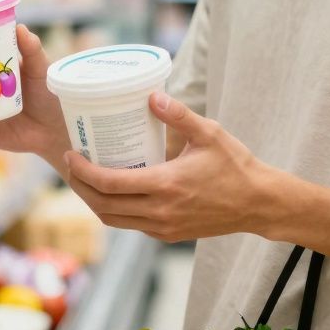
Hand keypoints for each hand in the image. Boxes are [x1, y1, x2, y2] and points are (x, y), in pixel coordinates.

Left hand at [63, 92, 278, 242]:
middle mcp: (159, 211)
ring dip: (94, 202)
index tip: (72, 155)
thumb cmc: (235, 166)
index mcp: (165, 185)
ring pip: (114, 220)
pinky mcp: (168, 235)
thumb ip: (178, 114)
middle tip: (71, 165)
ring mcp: (163, 227)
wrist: (258, 203)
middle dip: (80, 187)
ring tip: (84, 179)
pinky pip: (131, 225)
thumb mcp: (209, 133)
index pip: (109, 183)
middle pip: (103, 206)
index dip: (83, 171)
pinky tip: (112, 192)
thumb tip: (151, 95)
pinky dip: (114, 211)